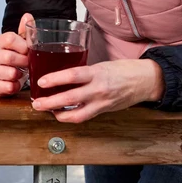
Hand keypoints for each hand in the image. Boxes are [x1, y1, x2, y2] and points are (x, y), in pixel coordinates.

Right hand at [0, 13, 33, 95]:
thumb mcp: (21, 42)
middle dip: (23, 62)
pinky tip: (16, 82)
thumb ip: (25, 30)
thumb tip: (28, 16)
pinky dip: (16, 86)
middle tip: (29, 63)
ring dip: (20, 74)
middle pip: (8, 57)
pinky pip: (7, 87)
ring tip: (22, 73)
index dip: (22, 46)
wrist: (6, 73)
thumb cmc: (15, 55)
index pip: (9, 39)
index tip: (27, 51)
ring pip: (9, 73)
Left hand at [31, 59, 165, 122]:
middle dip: (50, 102)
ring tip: (46, 111)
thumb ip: (83, 72)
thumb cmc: (122, 70)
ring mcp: (102, 103)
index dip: (55, 79)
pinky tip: (61, 114)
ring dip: (58, 114)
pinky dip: (71, 117)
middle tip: (36, 103)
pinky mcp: (104, 111)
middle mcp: (99, 89)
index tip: (41, 82)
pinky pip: (84, 117)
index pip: (73, 76)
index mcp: (97, 73)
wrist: (145, 80)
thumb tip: (61, 75)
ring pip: (77, 114)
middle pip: (70, 98)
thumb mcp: (100, 65)